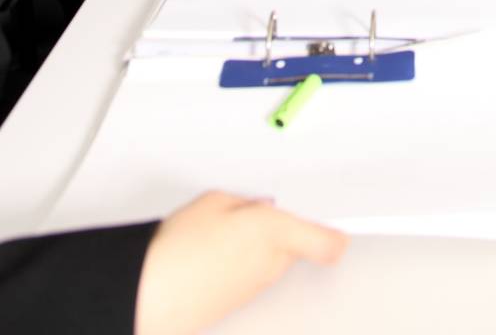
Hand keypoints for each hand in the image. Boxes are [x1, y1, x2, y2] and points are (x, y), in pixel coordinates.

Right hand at [135, 191, 345, 334]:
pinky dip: (243, 264)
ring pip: (275, 260)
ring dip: (262, 247)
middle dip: (286, 228)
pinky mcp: (239, 303)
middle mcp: (273, 263)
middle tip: (261, 210)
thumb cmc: (178, 247)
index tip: (337, 225)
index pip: (327, 242)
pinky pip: (253, 276)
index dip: (336, 234)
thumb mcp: (215, 200)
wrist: (150, 297)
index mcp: (275, 231)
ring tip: (227, 232)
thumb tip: (259, 206)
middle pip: (298, 245)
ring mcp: (256, 287)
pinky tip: (216, 255)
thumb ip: (247, 201)